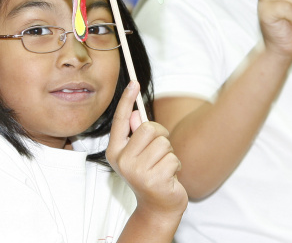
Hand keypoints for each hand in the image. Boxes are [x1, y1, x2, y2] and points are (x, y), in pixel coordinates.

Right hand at [107, 82, 186, 218]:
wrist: (157, 208)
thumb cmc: (150, 175)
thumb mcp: (140, 154)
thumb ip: (136, 135)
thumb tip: (136, 114)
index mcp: (115, 151)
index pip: (120, 120)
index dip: (127, 100)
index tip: (134, 82)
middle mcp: (122, 161)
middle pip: (149, 128)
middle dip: (161, 137)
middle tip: (160, 153)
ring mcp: (137, 172)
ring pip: (164, 143)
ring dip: (169, 153)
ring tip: (164, 167)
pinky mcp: (154, 180)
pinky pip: (173, 158)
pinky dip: (176, 166)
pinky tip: (169, 178)